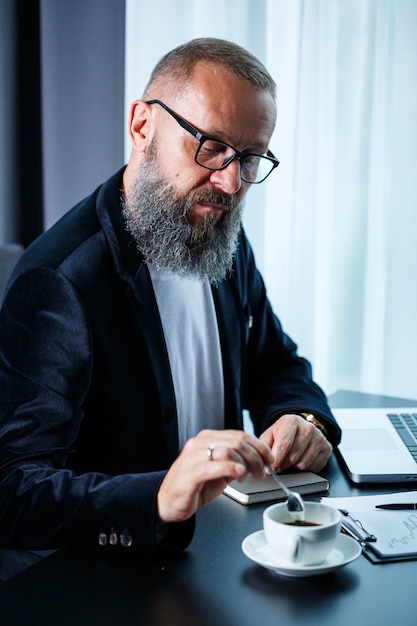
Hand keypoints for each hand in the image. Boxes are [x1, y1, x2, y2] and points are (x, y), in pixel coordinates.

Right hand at [156, 429, 273, 523]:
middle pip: (236, 441)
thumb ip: (235, 462)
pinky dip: (230, 468)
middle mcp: (200, 443)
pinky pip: (214, 465)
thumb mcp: (219, 471)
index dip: (258, 446)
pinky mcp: (189, 472)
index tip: (269, 459)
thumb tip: (257, 460)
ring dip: (245, 463)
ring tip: (249, 476)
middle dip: (256, 456)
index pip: (239, 434)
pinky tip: (239, 475)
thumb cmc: (193, 486)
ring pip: (227, 449)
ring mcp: (193, 456)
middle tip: (262, 471)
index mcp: (207, 439)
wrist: (167, 501)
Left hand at [260, 414, 331, 472]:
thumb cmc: (283, 433)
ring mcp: (320, 437)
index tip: (271, 469)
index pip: (284, 444)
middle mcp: (308, 427)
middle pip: (293, 457)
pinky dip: (306, 468)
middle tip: (281, 462)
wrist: (300, 429)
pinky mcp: (327, 448)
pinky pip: (314, 468)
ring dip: (294, 467)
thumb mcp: (270, 436)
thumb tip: (264, 462)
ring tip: (291, 459)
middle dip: (284, 464)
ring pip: (303, 464)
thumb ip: (265, 447)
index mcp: (291, 421)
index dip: (277, 460)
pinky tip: (302, 459)